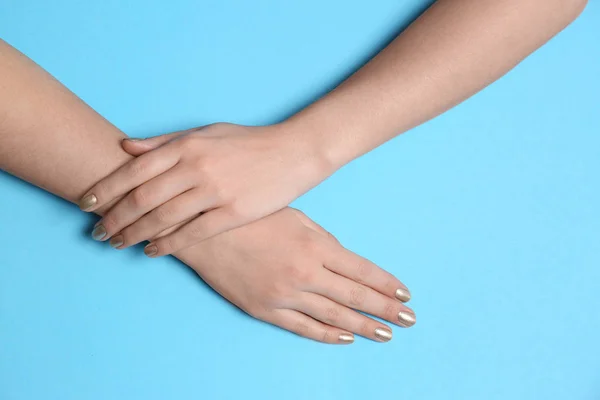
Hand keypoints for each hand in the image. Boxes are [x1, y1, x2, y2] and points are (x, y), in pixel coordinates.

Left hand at [79, 123, 330, 255]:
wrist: (293, 153)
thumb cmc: (248, 142)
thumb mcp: (205, 132)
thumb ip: (165, 141)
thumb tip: (126, 147)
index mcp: (187, 146)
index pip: (134, 170)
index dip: (106, 190)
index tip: (86, 204)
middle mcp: (197, 168)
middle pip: (143, 198)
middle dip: (115, 218)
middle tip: (97, 232)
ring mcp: (216, 192)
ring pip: (164, 218)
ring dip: (135, 234)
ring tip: (118, 244)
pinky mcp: (234, 213)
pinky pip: (193, 233)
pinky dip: (168, 244)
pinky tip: (153, 252)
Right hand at [175, 208, 414, 343]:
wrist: (202, 232)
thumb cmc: (250, 216)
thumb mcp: (293, 217)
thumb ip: (322, 239)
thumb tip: (345, 258)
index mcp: (315, 246)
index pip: (362, 270)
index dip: (386, 285)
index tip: (405, 295)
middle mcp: (305, 274)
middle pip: (355, 296)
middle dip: (386, 310)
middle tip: (409, 320)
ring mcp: (285, 295)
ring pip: (334, 316)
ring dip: (363, 327)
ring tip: (386, 335)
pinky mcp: (265, 310)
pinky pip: (303, 327)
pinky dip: (327, 335)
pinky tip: (345, 338)